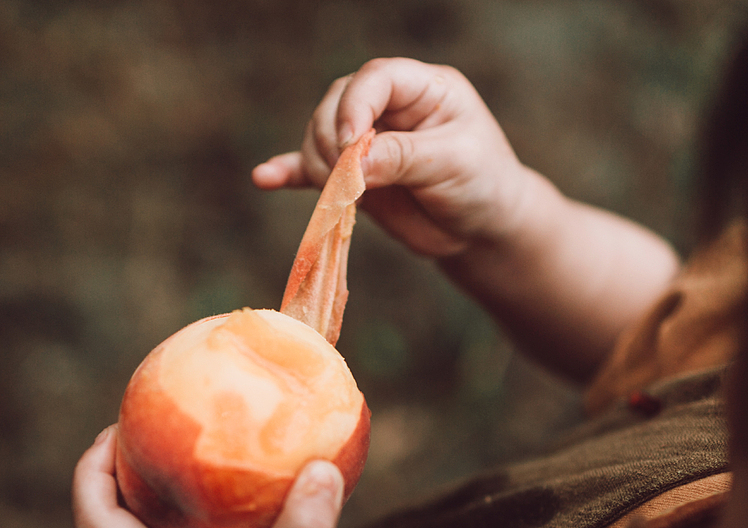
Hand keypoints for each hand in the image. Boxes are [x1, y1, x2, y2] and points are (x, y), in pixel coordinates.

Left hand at [72, 425, 344, 527]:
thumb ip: (304, 527)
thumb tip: (321, 467)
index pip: (91, 516)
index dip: (92, 469)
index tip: (116, 429)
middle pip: (105, 513)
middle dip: (115, 466)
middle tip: (146, 424)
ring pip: (128, 525)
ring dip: (139, 486)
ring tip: (170, 445)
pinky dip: (165, 506)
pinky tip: (200, 486)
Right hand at [252, 57, 532, 257]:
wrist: (479, 228)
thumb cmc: (481, 184)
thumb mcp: (452, 164)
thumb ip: (402, 158)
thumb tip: (353, 162)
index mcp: (422, 89)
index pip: (375, 78)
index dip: (355, 106)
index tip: (351, 144)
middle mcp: (388, 108)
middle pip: (335, 105)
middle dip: (333, 143)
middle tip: (350, 184)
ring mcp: (366, 141)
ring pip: (318, 137)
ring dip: (319, 166)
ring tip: (341, 197)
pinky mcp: (351, 176)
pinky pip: (309, 168)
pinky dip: (288, 173)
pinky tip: (265, 179)